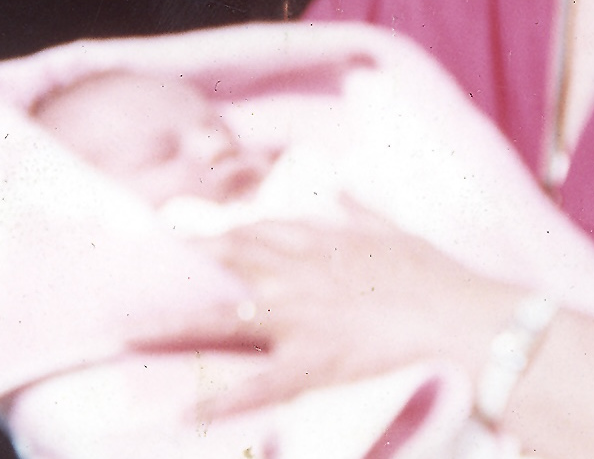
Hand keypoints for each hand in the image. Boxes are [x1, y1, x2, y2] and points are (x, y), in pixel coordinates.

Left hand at [140, 207, 521, 414]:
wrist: (467, 319)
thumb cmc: (439, 277)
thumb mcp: (399, 232)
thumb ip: (361, 209)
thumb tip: (339, 182)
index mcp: (325, 243)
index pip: (260, 231)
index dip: (221, 234)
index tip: (187, 235)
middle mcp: (303, 274)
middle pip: (228, 264)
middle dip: (181, 266)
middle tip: (135, 269)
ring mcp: (304, 318)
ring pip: (224, 319)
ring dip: (172, 325)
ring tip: (126, 333)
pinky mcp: (316, 362)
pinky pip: (260, 384)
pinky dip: (224, 399)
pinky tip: (187, 411)